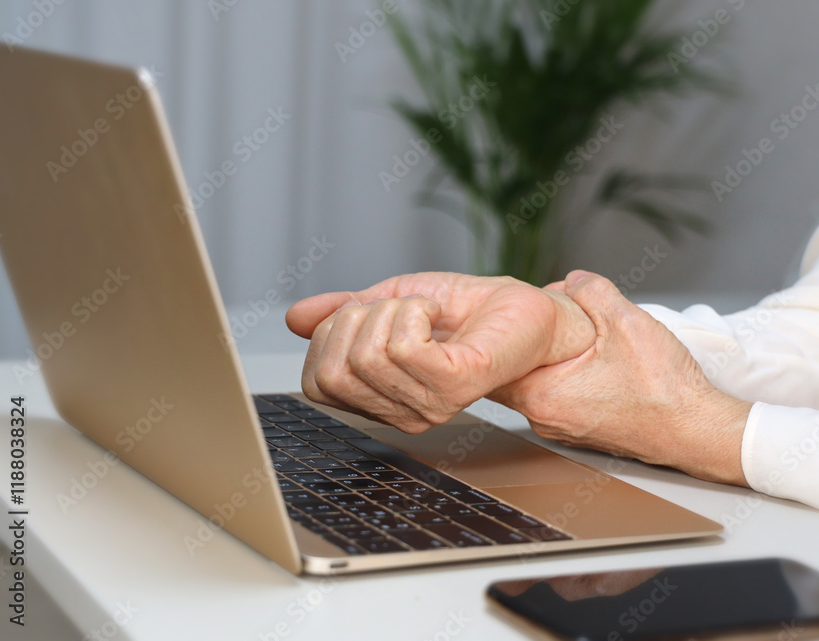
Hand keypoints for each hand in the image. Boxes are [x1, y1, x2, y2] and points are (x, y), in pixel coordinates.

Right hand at [285, 273, 595, 432]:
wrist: (523, 311)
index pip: (316, 383)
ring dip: (392, 309)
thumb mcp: (387, 301)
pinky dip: (414, 310)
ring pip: (368, 353)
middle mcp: (402, 413)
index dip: (328, 336)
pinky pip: (403, 344)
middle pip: (335, 370)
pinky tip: (437, 315)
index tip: (367, 314)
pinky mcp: (455, 385)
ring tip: (424, 312)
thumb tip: (295, 318)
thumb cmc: (465, 311)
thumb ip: (341, 313)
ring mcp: (429, 405)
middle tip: (398, 309)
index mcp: (379, 401)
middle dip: (357, 319)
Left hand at [489, 271, 751, 484]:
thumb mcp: (627, 321)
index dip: (496, 331)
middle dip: (522, 342)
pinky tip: (584, 361)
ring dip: (544, 360)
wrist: (696, 432)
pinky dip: (561, 377)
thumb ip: (591, 290)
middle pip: (510, 371)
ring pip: (533, 385)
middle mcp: (543, 418)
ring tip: (566, 337)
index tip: (504, 312)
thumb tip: (572, 279)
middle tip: (534, 317)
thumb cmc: (665, 390)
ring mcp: (560, 429)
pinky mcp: (579, 432)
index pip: (491, 361)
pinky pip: (555, 398)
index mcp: (541, 394)